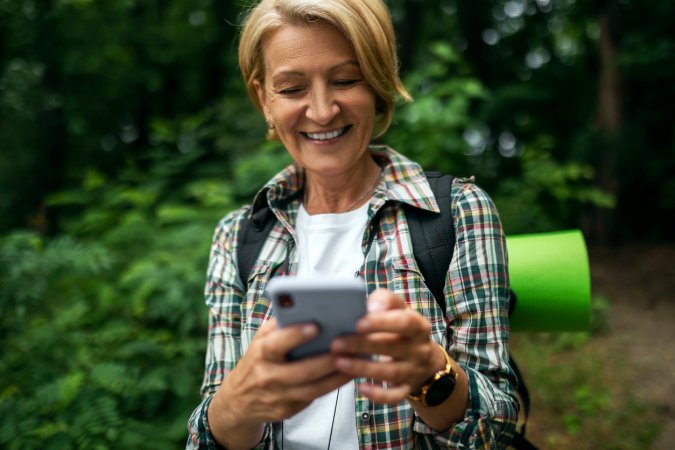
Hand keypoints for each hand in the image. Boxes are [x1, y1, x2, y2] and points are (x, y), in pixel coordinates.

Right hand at [208, 318, 352, 448]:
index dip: (295, 335)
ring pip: (313, 389)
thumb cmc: (257, 361)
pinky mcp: (288, 411)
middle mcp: (268, 377)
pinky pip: (314, 399)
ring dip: (337, 376)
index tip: (316, 325)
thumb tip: (305, 307)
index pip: (277, 345)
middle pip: (303, 371)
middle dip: (328, 360)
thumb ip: (280, 325)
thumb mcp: (260, 339)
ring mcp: (278, 397)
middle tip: (350, 347)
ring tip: (357, 361)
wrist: (238, 400)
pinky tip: (347, 374)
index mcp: (261, 354)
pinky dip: (332, 386)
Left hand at [331, 289, 445, 403]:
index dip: (382, 323)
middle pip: (392, 348)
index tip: (358, 323)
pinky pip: (395, 396)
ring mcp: (414, 371)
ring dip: (363, 368)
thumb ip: (385, 301)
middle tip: (336, 343)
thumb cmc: (403, 327)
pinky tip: (360, 388)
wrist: (426, 359)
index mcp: (418, 326)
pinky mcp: (407, 389)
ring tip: (339, 362)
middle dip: (363, 345)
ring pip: (390, 372)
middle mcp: (419, 349)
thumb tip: (370, 306)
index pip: (403, 322)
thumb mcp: (399, 309)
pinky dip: (379, 395)